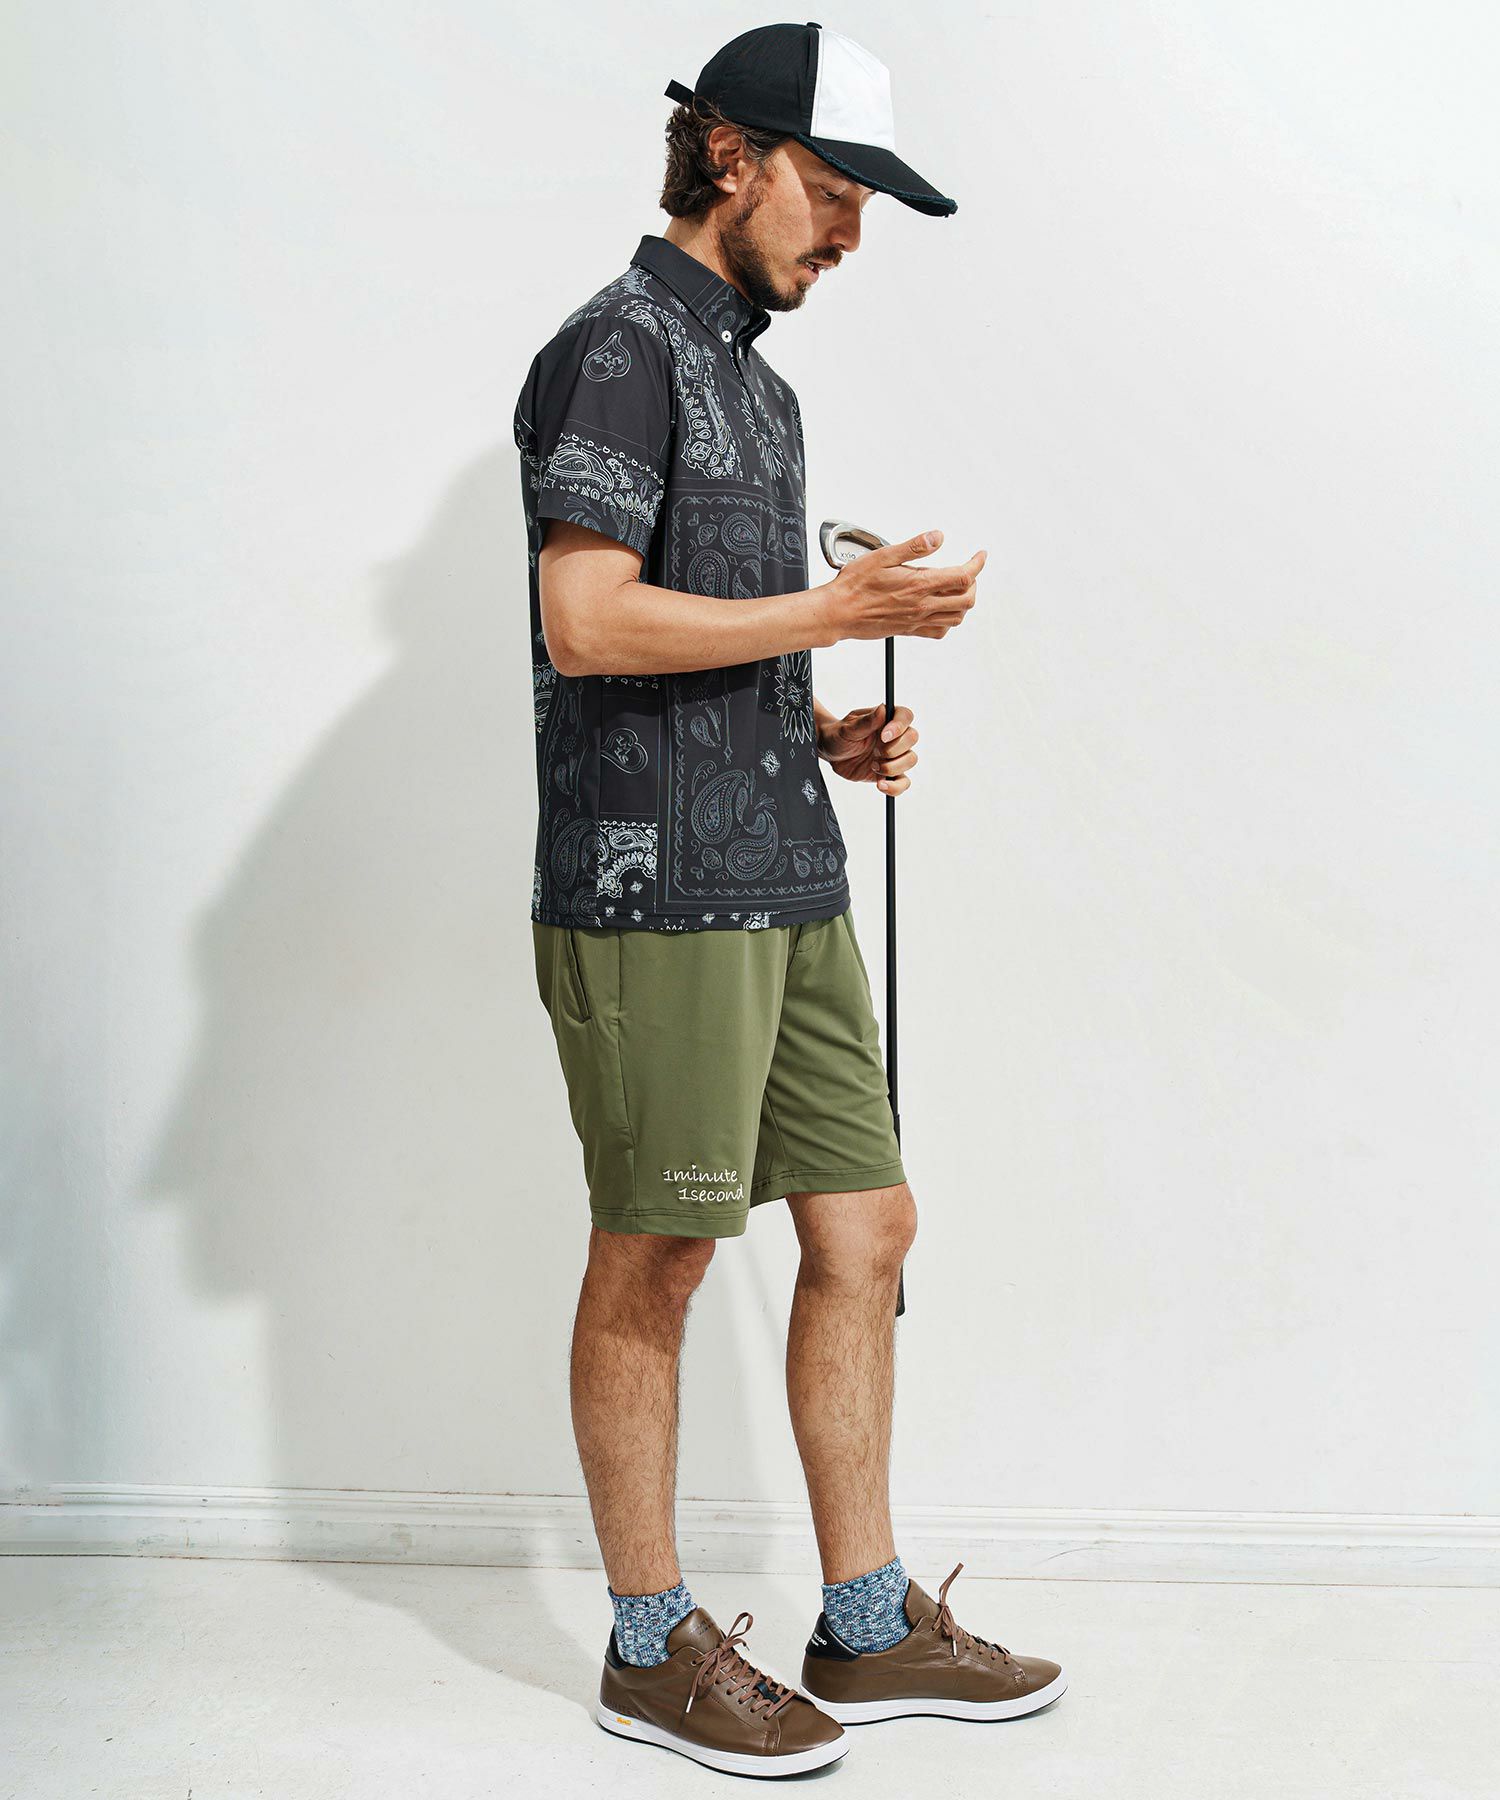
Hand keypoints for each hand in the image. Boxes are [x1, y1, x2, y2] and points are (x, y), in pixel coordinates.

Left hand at [817, 703, 918, 795]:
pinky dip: (895, 787)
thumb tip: (883, 709)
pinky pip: (903, 782)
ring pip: (911, 759)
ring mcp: (894, 755)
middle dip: (895, 748)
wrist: (832, 754)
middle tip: (876, 752)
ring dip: (893, 766)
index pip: (905, 716)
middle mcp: (894, 736)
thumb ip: (866, 722)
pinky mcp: (890, 773)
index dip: (899, 726)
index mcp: (886, 720)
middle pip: (912, 737)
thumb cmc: (839, 735)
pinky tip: (880, 785)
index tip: (884, 736)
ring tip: (873, 766)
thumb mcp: (847, 728)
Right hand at [821, 529, 983, 643]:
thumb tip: (937, 538)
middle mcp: (922, 605)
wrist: (838, 613)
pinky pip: (938, 631)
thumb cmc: (854, 586)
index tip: (979, 556)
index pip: (963, 576)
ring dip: (964, 602)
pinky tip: (941, 610)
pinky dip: (948, 621)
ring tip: (957, 589)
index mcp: (919, 585)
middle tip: (967, 571)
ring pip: (957, 618)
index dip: (977, 564)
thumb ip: (913, 547)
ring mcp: (917, 620)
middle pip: (967, 599)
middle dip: (973, 583)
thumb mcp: (883, 555)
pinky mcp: (909, 630)